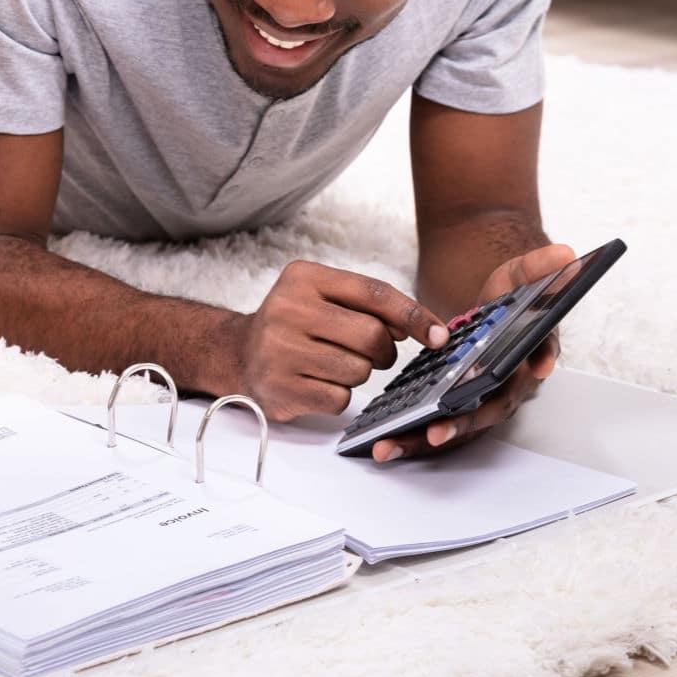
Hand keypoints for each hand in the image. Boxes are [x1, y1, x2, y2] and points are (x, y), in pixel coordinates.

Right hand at [230, 261, 447, 421]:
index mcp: (302, 278)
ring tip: (331, 364)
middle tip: (374, 353)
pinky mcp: (281, 389)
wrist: (237, 354)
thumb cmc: (294, 323)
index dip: (414, 315)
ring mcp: (280, 351)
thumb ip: (369, 304)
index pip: (374, 292)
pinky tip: (316, 382)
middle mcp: (287, 310)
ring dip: (357, 373)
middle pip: (371, 336)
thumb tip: (423, 328)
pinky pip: (339, 399)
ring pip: (358, 371)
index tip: (439, 336)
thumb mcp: (322, 295)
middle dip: (383, 351)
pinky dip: (338, 394)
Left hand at [372, 242, 575, 462]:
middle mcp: (505, 388)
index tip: (487, 403)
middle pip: (485, 414)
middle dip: (460, 425)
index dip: (505, 390)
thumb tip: (566, 254)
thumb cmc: (512, 295)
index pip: (523, 374)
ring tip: (387, 448)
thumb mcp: (521, 273)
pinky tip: (381, 444)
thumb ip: (539, 265)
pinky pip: (436, 427)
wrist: (498, 306)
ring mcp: (479, 401)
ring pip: (456, 429)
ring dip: (423, 442)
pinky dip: (411, 437)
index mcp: (525, 361)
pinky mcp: (455, 405)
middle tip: (433, 433)